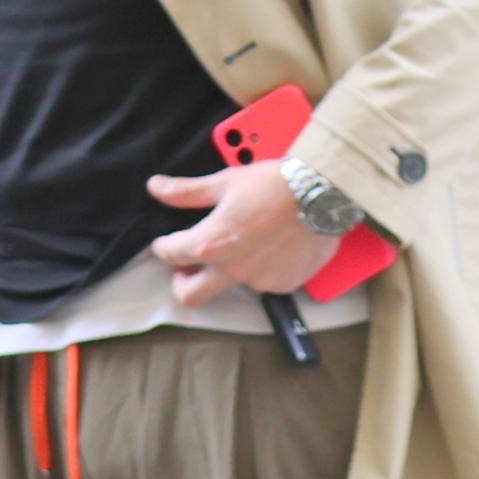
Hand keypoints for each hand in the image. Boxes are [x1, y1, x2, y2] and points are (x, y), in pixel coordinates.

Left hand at [147, 160, 337, 304]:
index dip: (164, 247)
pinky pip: (266, 280)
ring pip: (234, 283)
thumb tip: (155, 187)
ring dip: (232, 267)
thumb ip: (186, 192)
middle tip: (189, 267)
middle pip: (191, 296)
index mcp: (210, 244)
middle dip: (183, 283)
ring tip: (250, 239)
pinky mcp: (285, 284)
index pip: (171, 254)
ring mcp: (260, 281)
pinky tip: (276, 244)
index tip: (167, 243)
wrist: (323, 193)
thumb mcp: (225, 182)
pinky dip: (265, 267)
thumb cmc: (274, 184)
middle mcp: (232, 270)